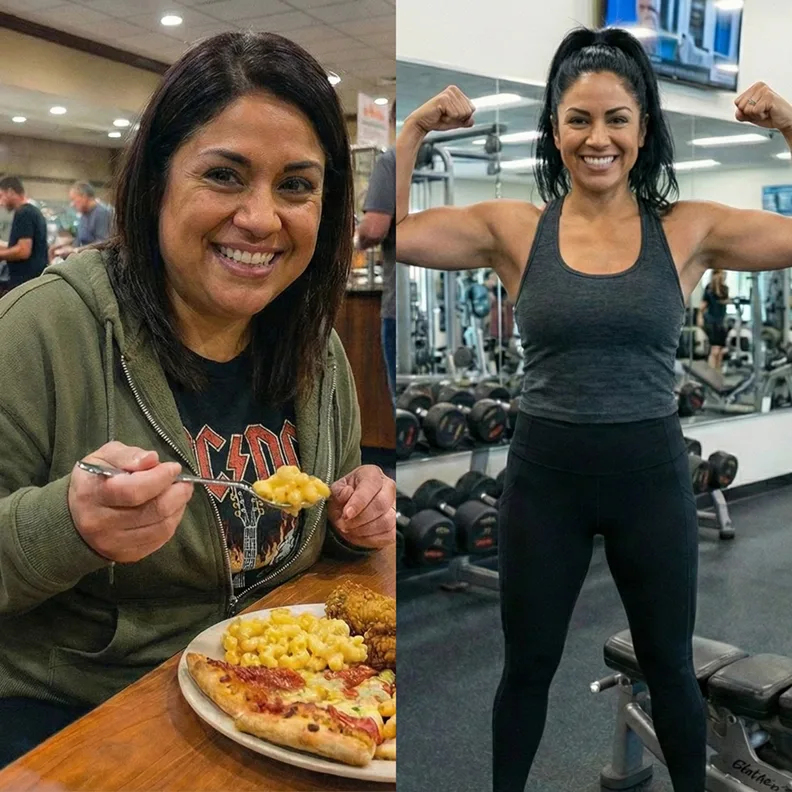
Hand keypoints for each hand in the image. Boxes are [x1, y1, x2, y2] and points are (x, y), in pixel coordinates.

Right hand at [68, 442, 193, 563]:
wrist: (74, 516)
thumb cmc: (94, 480)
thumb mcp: (104, 457)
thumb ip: (128, 455)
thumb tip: (152, 460)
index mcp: (93, 494)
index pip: (134, 490)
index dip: (160, 478)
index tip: (174, 468)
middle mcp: (100, 522)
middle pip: (153, 511)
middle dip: (177, 494)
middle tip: (184, 483)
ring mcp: (113, 543)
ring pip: (161, 527)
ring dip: (178, 508)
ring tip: (179, 494)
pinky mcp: (125, 554)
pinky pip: (159, 540)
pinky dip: (172, 522)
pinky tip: (171, 510)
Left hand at [327, 465, 394, 549]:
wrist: (351, 511)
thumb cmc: (345, 498)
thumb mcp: (335, 491)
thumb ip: (338, 491)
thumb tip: (347, 493)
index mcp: (371, 474)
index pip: (370, 486)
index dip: (358, 502)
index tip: (347, 514)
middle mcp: (387, 487)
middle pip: (381, 504)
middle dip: (359, 518)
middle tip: (344, 524)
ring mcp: (394, 506)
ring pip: (385, 521)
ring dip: (364, 530)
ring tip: (349, 529)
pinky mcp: (396, 524)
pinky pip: (388, 534)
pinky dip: (371, 538)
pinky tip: (359, 534)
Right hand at [406, 86, 475, 134]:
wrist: (422, 123)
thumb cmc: (437, 121)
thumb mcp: (454, 121)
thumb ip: (465, 120)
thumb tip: (472, 120)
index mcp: (457, 92)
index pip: (472, 109)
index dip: (462, 118)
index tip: (450, 116)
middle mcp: (454, 90)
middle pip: (469, 111)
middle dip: (458, 119)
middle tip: (445, 116)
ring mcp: (448, 93)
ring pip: (462, 113)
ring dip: (452, 119)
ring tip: (442, 115)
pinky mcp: (443, 99)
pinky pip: (455, 114)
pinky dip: (448, 119)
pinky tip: (439, 115)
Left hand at [735, 82, 791, 132]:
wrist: (784, 120)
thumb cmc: (769, 116)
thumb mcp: (751, 116)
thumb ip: (741, 114)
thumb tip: (738, 111)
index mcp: (754, 88)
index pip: (737, 102)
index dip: (745, 111)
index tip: (757, 110)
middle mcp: (759, 87)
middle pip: (741, 106)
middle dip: (750, 113)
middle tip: (762, 111)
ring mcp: (764, 91)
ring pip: (747, 109)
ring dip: (756, 115)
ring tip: (766, 111)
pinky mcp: (768, 97)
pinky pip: (754, 111)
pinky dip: (760, 116)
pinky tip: (768, 112)